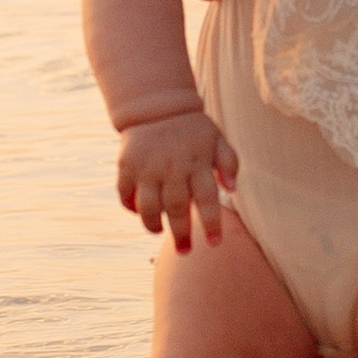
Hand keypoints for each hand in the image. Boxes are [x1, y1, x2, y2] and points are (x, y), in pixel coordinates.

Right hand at [117, 105, 235, 246]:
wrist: (156, 106)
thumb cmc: (192, 129)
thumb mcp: (217, 140)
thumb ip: (229, 163)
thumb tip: (232, 189)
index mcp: (197, 163)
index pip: (207, 199)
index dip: (211, 224)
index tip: (214, 244)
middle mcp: (172, 167)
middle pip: (176, 208)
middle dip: (181, 234)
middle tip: (184, 252)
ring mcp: (147, 166)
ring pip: (148, 205)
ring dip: (153, 224)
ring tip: (158, 232)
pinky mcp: (127, 165)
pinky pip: (125, 193)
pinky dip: (130, 206)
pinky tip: (138, 212)